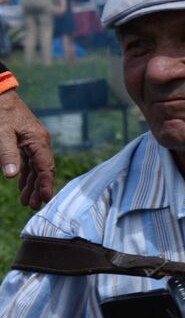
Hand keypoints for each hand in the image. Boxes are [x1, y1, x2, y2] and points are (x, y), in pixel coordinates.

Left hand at [0, 91, 52, 208]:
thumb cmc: (0, 111)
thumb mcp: (1, 132)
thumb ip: (7, 153)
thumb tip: (11, 176)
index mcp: (38, 140)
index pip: (45, 167)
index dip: (44, 184)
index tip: (43, 200)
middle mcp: (40, 142)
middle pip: (42, 170)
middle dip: (37, 188)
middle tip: (31, 206)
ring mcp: (33, 141)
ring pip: (36, 167)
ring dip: (31, 183)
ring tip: (26, 200)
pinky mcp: (25, 140)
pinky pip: (29, 161)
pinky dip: (26, 174)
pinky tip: (21, 184)